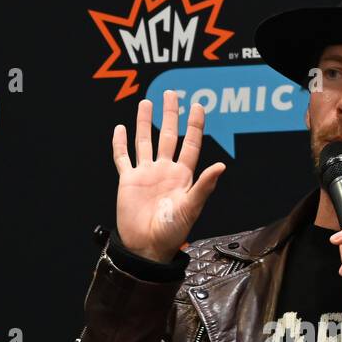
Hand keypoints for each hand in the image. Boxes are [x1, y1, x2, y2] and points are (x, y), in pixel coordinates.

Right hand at [111, 89, 225, 260]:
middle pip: (168, 136)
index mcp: (183, 176)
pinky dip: (120, 144)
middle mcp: (165, 171)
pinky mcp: (128, 180)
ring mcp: (146, 174)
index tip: (198, 106)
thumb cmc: (172, 232)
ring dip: (145, 122)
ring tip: (147, 102)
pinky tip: (120, 129)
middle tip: (172, 94)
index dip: (194, 125)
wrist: (147, 247)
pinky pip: (123, 158)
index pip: (190, 144)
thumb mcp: (191, 208)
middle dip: (171, 115)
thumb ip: (205, 186)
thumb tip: (221, 166)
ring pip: (145, 141)